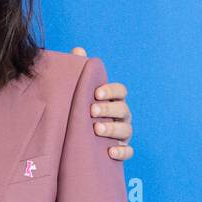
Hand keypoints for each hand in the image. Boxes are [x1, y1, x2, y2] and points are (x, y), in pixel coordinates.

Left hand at [70, 46, 132, 160]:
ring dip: (113, 129)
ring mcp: (122, 134)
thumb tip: (78, 50)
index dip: (111, 90)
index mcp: (112, 99)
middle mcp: (120, 115)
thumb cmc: (77, 112)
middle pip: (124, 109)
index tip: (96, 93)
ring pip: (126, 130)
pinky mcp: (120, 150)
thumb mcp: (76, 93)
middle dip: (109, 109)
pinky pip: (128, 152)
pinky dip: (122, 151)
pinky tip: (110, 151)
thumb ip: (79, 72)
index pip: (120, 90)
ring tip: (97, 129)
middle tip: (92, 111)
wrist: (72, 142)